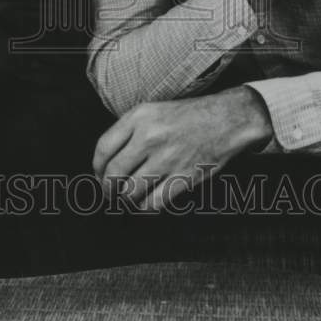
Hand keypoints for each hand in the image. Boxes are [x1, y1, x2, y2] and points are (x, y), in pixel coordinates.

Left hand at [92, 88, 271, 209]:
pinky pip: (153, 203)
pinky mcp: (182, 178)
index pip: (103, 148)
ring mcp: (166, 158)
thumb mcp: (152, 111)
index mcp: (138, 117)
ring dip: (125, 200)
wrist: (224, 120)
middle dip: (108, 189)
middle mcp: (149, 137)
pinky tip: (146, 203)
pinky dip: (145, 209)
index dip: (96, 167)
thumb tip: (106, 161)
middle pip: (113, 174)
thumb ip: (128, 130)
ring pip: (130, 192)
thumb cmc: (186, 116)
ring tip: (128, 198)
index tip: (99, 175)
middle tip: (110, 192)